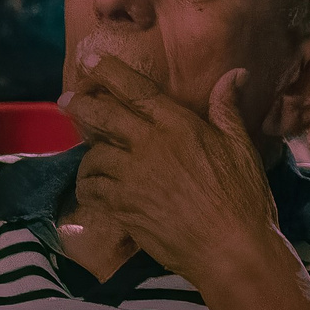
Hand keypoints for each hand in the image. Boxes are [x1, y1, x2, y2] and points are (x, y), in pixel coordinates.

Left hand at [63, 52, 285, 290]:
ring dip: (88, 155)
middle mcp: (151, 146)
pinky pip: (92, 190)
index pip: (136, 89)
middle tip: (66, 100)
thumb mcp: (241, 148)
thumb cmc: (244, 199)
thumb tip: (234, 74)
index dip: (109, 71)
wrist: (231, 249)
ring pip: (94, 155)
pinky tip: (91, 189)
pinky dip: (88, 187)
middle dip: (81, 105)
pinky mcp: (124, 208)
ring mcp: (133, 178)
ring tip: (89, 158)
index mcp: (179, 126)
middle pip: (103, 116)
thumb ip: (227, 109)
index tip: (88, 59)